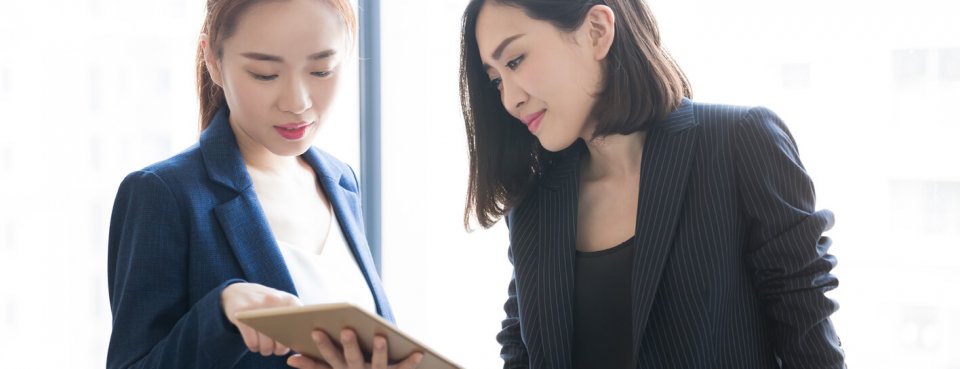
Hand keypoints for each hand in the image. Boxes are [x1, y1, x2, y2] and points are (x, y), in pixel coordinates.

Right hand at [221, 282, 302, 355]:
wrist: (237, 290)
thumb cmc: (266, 303)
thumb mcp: (283, 303)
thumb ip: (295, 316)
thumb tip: (303, 339)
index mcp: (289, 299)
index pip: (302, 321)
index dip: (299, 336)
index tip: (294, 341)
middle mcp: (274, 301)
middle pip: (283, 337)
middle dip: (280, 349)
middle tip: (277, 349)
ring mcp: (257, 307)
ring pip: (266, 343)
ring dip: (266, 350)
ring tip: (266, 348)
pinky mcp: (241, 315)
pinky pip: (252, 342)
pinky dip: (254, 347)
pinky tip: (255, 345)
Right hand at [286, 328, 422, 368]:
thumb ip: (312, 367)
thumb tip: (291, 359)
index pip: (329, 358)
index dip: (323, 346)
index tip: (316, 330)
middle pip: (352, 359)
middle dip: (349, 345)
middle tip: (347, 329)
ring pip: (378, 364)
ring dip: (379, 351)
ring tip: (379, 336)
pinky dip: (411, 362)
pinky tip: (419, 352)